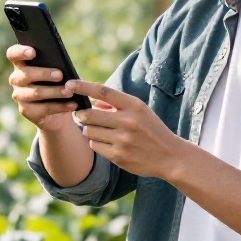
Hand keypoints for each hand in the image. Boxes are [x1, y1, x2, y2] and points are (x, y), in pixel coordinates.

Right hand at [6, 44, 79, 131]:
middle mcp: (16, 79)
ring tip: (69, 92)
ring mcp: (19, 95)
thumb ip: (55, 65)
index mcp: (21, 63)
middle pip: (26, 74)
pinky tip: (71, 105)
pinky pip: (43, 108)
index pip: (13, 54)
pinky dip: (59, 106)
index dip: (21, 52)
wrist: (58, 108)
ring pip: (35, 92)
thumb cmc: (57, 82)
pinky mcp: (25, 110)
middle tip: (60, 75)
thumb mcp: (56, 70)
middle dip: (43, 74)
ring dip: (54, 92)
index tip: (33, 52)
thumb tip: (62, 66)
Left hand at [68, 80, 185, 179]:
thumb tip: (92, 102)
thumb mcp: (140, 111)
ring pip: (89, 131)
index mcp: (134, 106)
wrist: (170, 156)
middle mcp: (128, 122)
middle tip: (82, 115)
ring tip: (103, 131)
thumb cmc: (152, 130)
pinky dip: (97, 143)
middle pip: (89, 114)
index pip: (103, 92)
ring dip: (90, 130)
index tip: (69, 84)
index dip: (83, 87)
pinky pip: (94, 146)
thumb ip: (116, 105)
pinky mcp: (118, 156)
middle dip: (81, 114)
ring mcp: (122, 140)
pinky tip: (109, 143)